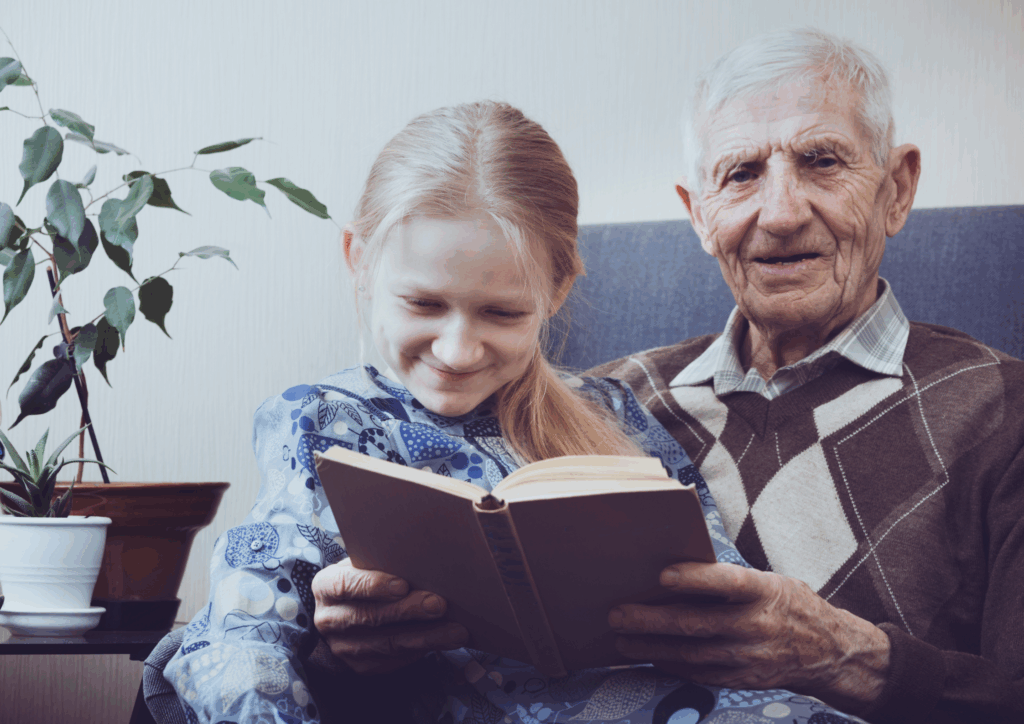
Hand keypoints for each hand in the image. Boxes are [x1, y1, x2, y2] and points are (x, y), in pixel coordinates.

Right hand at [312, 559, 469, 674]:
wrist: (346, 611)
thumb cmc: (364, 577)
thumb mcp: (363, 563)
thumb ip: (382, 560)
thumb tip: (422, 554)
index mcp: (326, 586)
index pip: (346, 585)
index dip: (374, 585)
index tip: (403, 585)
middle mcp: (329, 619)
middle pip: (370, 617)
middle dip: (408, 611)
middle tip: (439, 604)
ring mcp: (343, 647)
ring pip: (387, 644)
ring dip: (425, 636)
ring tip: (455, 630)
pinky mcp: (362, 666)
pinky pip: (395, 659)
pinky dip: (424, 649)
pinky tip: (447, 640)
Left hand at [608, 562, 889, 711]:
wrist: (829, 651)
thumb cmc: (787, 604)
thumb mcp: (769, 581)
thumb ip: (730, 580)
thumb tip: (675, 573)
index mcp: (764, 591)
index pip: (726, 582)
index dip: (694, 579)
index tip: (661, 575)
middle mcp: (757, 624)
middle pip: (696, 623)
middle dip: (651, 620)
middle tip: (617, 614)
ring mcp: (750, 656)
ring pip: (691, 653)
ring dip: (651, 647)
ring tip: (622, 639)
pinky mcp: (744, 679)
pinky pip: (700, 674)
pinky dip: (671, 665)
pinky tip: (649, 657)